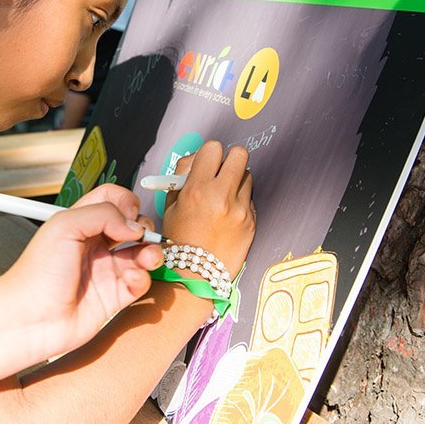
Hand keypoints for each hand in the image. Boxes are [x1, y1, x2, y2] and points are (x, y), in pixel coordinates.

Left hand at [2, 190, 162, 357]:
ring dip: (151, 252)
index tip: (128, 212)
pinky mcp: (114, 296)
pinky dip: (143, 278)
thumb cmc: (36, 274)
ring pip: (141, 254)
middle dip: (144, 227)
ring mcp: (105, 270)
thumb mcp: (65, 226)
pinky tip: (131, 278)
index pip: (112, 200)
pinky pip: (140, 282)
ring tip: (148, 257)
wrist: (30, 318)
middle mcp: (95, 244)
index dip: (125, 202)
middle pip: (132, 226)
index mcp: (81, 223)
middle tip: (141, 235)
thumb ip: (103, 214)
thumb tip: (133, 224)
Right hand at [162, 141, 254, 278]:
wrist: (196, 275)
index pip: (213, 148)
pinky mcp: (252, 221)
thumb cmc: (180, 238)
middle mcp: (221, 196)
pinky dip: (241, 201)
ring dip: (237, 180)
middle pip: (239, 154)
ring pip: (248, 175)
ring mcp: (240, 209)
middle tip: (222, 171)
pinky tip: (229, 215)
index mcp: (197, 189)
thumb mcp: (172, 203)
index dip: (210, 153)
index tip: (207, 163)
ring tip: (225, 196)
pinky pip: (250, 198)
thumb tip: (198, 158)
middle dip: (230, 159)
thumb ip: (184, 176)